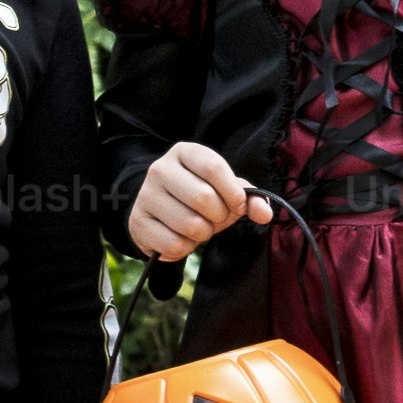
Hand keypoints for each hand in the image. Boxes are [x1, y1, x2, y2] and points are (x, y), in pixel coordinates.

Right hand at [130, 140, 277, 261]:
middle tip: (214, 218)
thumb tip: (264, 213)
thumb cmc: (198, 198)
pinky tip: (181, 238)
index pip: (213, 167)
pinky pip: (174, 245)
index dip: (233, 192)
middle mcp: (160, 169)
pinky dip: (186, 249)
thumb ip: (249, 199)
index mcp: (184, 153)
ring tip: (197, 227)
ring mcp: (146, 196)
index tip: (238, 206)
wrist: (159, 213)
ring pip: (190, 225)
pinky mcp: (138, 223)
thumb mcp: (225, 192)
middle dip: (218, 216)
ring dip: (203, 234)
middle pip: (203, 197)